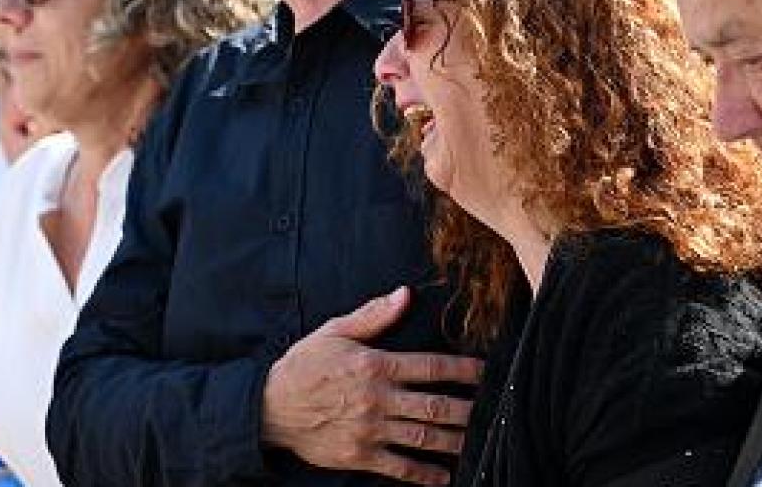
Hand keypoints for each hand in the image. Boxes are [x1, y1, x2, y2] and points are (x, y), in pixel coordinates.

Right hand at [261, 286, 484, 484]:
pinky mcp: (359, 456)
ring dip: (454, 441)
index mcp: (375, 365)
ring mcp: (369, 430)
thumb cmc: (305, 366)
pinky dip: (423, 474)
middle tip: (491, 411)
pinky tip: (443, 476)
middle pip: (434, 406)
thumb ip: (374, 315)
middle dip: (467, 410)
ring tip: (477, 442)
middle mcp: (377, 399)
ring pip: (422, 438)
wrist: (270, 408)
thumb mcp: (335, 331)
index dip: (463, 370)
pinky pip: (398, 467)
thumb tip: (405, 293)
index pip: (430, 366)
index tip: (484, 372)